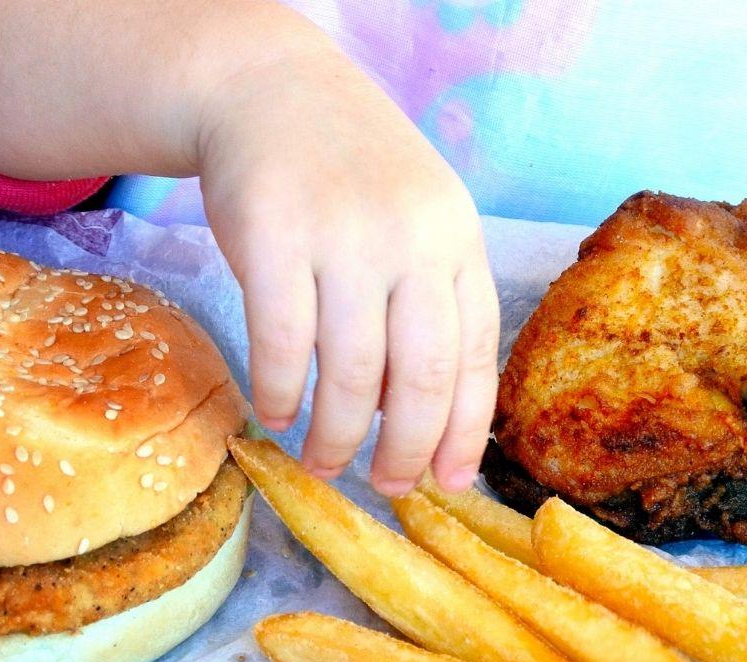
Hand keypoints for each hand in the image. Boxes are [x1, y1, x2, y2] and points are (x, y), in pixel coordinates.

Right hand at [199, 51, 498, 495]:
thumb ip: (430, 300)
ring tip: (323, 461)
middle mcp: (413, 240)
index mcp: (458, 242)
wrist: (271, 91)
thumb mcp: (415, 220)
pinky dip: (280, 393)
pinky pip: (283, 343)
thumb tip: (433, 419)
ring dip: (338, 435)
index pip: (475, 358)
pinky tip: (275, 415)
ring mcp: (345, 237)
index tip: (447, 483)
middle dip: (405, 451)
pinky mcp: (275, 236)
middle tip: (384, 486)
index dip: (464, 434)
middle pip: (422, 378)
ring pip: (352, 373)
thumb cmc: (349, 175)